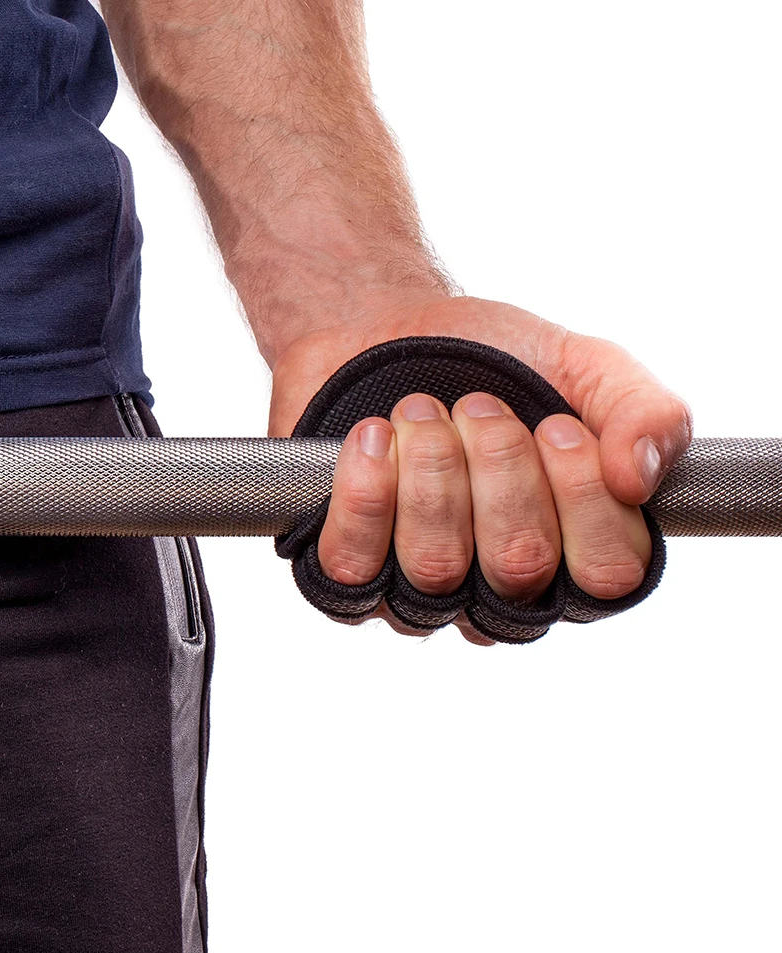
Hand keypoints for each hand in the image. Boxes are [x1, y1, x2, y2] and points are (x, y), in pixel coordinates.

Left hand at [268, 293, 692, 643]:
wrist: (379, 327)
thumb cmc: (485, 359)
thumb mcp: (583, 365)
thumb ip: (643, 411)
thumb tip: (639, 478)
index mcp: (571, 553)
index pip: (608, 576)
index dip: (585, 494)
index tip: (556, 425)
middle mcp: (497, 589)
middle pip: (520, 566)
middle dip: (501, 464)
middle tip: (479, 405)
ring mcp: (417, 590)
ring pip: (435, 568)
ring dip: (432, 466)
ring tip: (420, 409)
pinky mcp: (345, 575)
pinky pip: (354, 568)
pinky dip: (366, 491)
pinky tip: (374, 437)